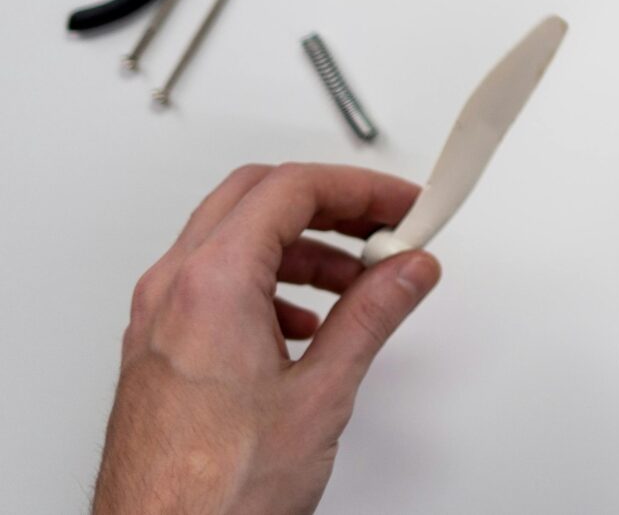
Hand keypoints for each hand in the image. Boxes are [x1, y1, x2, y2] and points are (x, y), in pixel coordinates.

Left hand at [93, 163, 441, 514]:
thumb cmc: (215, 489)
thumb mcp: (321, 393)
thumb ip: (370, 316)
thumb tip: (407, 270)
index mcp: (212, 284)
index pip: (293, 189)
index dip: (360, 188)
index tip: (403, 206)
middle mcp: (174, 290)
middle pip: (257, 196)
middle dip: (329, 202)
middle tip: (384, 224)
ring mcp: (159, 318)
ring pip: (232, 237)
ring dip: (299, 243)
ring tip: (356, 278)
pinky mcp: (158, 348)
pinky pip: (213, 281)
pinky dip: (266, 278)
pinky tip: (304, 322)